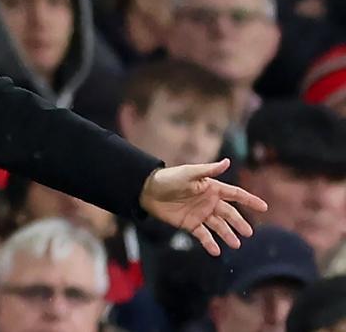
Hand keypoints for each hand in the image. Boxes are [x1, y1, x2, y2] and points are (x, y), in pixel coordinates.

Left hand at [139, 158, 267, 255]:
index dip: (249, 200)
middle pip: (229, 214)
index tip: (264, 207)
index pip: (235, 195)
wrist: (148, 190)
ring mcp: (200, 214)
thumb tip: (228, 161)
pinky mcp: (189, 224)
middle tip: (249, 233)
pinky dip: (209, 243)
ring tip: (236, 245)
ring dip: (227, 235)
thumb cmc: (169, 178)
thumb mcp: (189, 173)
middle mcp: (209, 202)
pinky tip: (216, 251)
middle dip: (239, 223)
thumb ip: (209, 170)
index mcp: (211, 188)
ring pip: (219, 226)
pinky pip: (203, 235)